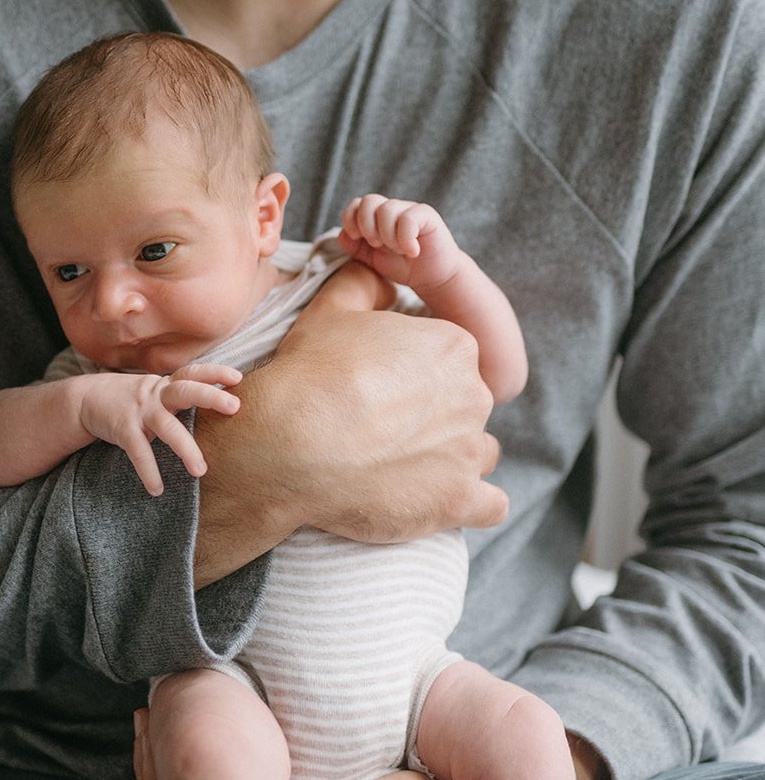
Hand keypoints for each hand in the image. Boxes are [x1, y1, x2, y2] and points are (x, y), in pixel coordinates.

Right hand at [78, 363, 241, 495]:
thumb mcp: (155, 392)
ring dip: (186, 448)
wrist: (84, 399)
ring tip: (200, 471)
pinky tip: (157, 489)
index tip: (238, 377)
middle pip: (186, 390)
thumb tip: (216, 408)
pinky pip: (138, 451)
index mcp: (166, 385)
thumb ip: (178, 396)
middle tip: (235, 406)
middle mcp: (155, 395)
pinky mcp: (123, 429)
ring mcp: (139, 411)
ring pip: (167, 427)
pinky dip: (148, 471)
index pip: (193, 373)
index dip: (215, 373)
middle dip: (211, 396)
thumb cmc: (130, 400)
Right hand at [195, 297, 504, 579]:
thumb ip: (365, 283)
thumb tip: (380, 273)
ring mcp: (469, 451)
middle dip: (434, 416)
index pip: (452, 361)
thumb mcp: (333, 310)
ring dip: (452, 458)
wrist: (288, 446)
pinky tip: (439, 498)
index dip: (417, 375)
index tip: (385, 390)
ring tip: (402, 464)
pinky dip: (470, 502)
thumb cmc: (309, 375)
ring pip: (478, 452)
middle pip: (466, 405)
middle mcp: (474, 395)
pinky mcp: (460, 500)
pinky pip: (491, 505)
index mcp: (454, 347)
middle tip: (383, 428)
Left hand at [339, 194, 460, 292]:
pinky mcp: (426, 215)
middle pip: (368, 201)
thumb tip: (342, 235)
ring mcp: (409, 210)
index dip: (350, 219)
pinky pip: (408, 218)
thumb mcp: (373, 259)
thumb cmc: (404, 266)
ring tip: (398, 250)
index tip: (356, 237)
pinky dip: (405, 239)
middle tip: (378, 245)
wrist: (433, 277)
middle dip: (367, 227)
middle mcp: (392, 209)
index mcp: (376, 217)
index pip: (356, 204)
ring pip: (387, 209)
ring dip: (387, 235)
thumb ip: (356, 248)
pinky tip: (412, 251)